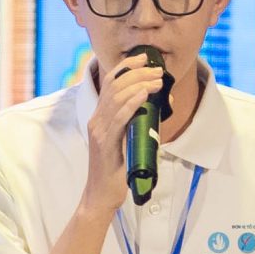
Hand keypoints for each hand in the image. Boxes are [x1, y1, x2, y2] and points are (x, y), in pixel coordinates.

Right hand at [81, 53, 167, 218]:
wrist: (102, 195)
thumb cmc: (117, 171)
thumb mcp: (127, 141)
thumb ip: (136, 123)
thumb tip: (157, 105)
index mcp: (100, 117)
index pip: (110, 82)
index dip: (126, 67)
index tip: (144, 58)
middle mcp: (97, 120)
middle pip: (114, 85)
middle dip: (137, 73)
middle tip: (157, 69)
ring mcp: (99, 131)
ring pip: (117, 98)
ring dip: (139, 84)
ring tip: (157, 79)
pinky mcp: (105, 143)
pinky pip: (119, 118)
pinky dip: (132, 103)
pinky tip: (144, 95)